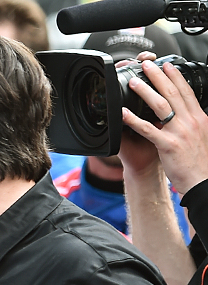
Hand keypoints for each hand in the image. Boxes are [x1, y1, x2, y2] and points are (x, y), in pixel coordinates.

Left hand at [122, 58, 207, 195]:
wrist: (202, 179)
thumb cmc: (200, 160)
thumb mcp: (202, 134)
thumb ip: (193, 121)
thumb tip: (184, 111)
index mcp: (199, 117)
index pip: (187, 92)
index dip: (176, 77)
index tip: (167, 65)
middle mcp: (191, 121)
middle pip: (172, 93)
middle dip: (158, 76)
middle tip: (147, 65)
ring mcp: (179, 132)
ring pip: (160, 106)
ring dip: (145, 91)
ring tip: (133, 81)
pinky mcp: (168, 145)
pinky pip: (147, 129)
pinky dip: (134, 119)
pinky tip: (123, 112)